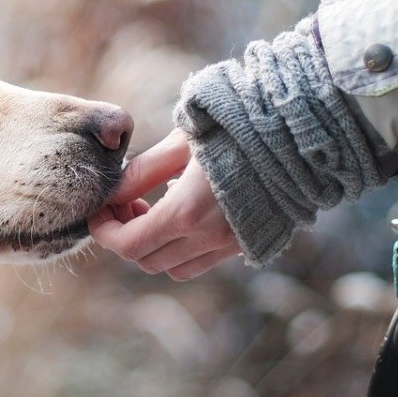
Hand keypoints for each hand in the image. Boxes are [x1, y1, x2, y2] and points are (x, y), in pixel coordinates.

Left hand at [89, 129, 241, 280]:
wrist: (299, 134)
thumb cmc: (235, 128)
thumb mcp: (180, 142)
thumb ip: (142, 172)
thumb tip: (112, 193)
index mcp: (187, 212)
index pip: (128, 244)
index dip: (104, 231)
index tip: (98, 210)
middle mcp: (209, 238)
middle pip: (146, 260)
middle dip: (125, 236)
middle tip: (125, 203)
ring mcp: (231, 245)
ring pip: (174, 268)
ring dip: (153, 246)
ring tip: (152, 208)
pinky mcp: (248, 243)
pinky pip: (202, 261)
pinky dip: (181, 248)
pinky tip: (183, 211)